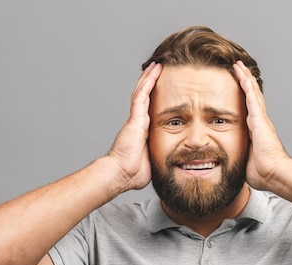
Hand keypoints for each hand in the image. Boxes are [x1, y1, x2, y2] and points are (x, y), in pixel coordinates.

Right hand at [108, 62, 162, 190]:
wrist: (122, 174)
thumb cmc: (133, 173)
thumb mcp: (151, 163)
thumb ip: (158, 159)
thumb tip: (169, 166)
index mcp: (142, 132)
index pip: (149, 110)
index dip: (154, 98)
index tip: (162, 90)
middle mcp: (137, 122)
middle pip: (145, 97)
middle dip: (151, 83)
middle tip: (159, 70)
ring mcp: (135, 119)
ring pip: (143, 92)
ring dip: (150, 77)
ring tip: (158, 65)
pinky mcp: (135, 118)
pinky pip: (142, 95)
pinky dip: (148, 81)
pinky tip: (154, 70)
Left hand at [233, 61, 288, 190]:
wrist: (274, 174)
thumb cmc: (264, 173)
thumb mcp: (248, 162)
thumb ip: (242, 158)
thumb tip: (234, 165)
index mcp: (256, 132)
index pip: (248, 110)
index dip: (243, 98)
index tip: (237, 88)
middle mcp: (259, 122)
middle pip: (251, 97)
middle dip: (244, 82)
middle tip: (238, 69)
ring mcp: (260, 119)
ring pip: (251, 93)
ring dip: (245, 78)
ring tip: (238, 65)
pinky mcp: (259, 119)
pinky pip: (251, 97)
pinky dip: (246, 84)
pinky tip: (241, 73)